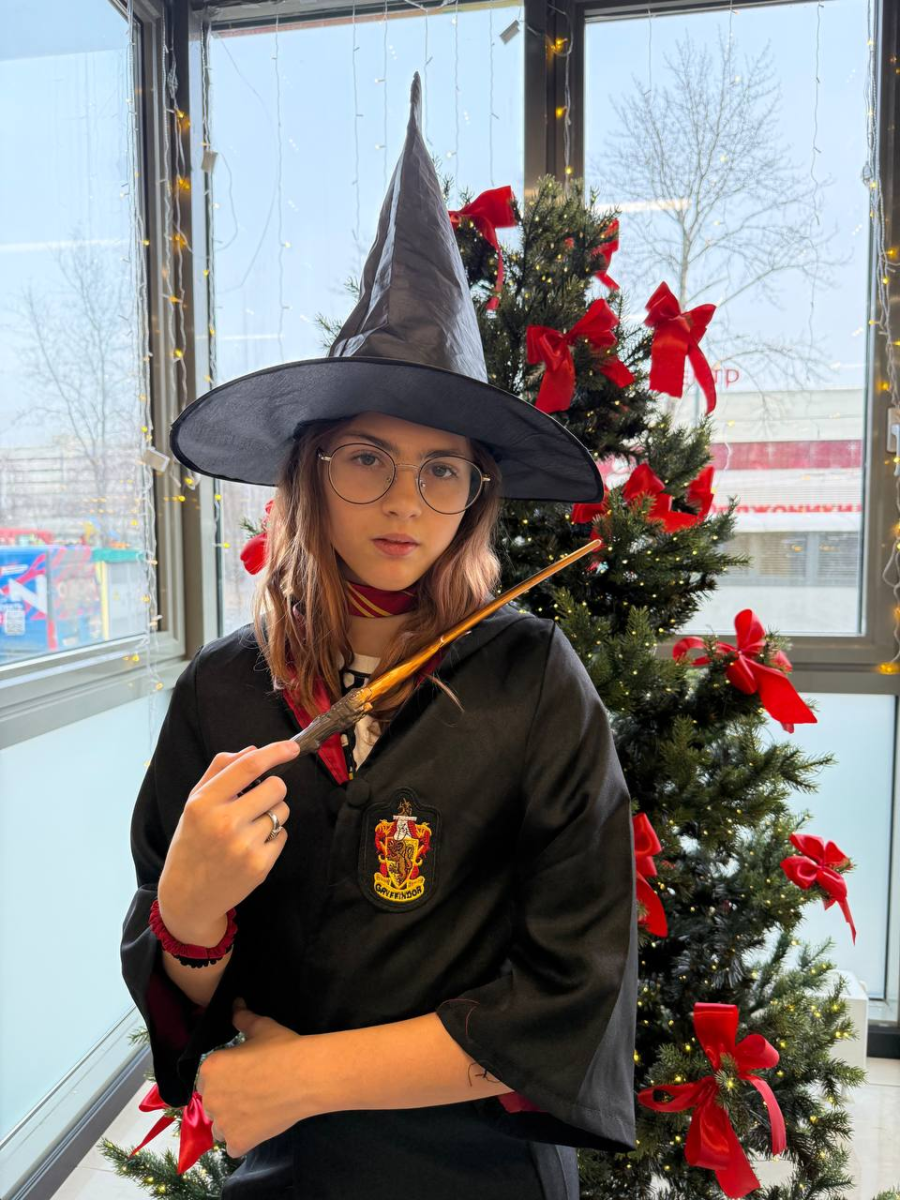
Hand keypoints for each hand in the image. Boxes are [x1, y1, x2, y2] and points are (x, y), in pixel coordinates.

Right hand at [158, 741, 300, 939]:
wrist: (187, 896)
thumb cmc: (192, 843)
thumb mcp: (193, 804)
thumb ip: (219, 771)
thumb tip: (253, 749)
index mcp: (204, 803)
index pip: (248, 766)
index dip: (276, 752)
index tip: (293, 747)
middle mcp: (224, 823)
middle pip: (276, 787)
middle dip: (273, 788)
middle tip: (256, 802)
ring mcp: (244, 846)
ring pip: (282, 811)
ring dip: (273, 813)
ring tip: (249, 828)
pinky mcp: (260, 866)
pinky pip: (283, 835)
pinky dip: (272, 837)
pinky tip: (251, 847)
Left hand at [197, 997, 311, 1158]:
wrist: (306, 1075)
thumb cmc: (282, 1048)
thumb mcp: (261, 1027)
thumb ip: (243, 1017)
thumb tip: (235, 1003)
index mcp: (210, 1068)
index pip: (206, 1078)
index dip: (224, 1077)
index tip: (242, 1076)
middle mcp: (210, 1097)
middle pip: (211, 1103)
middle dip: (227, 1099)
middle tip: (252, 1092)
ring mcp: (223, 1123)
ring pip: (219, 1127)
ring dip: (232, 1122)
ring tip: (255, 1112)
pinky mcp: (238, 1142)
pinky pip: (233, 1146)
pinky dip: (244, 1139)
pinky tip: (260, 1127)